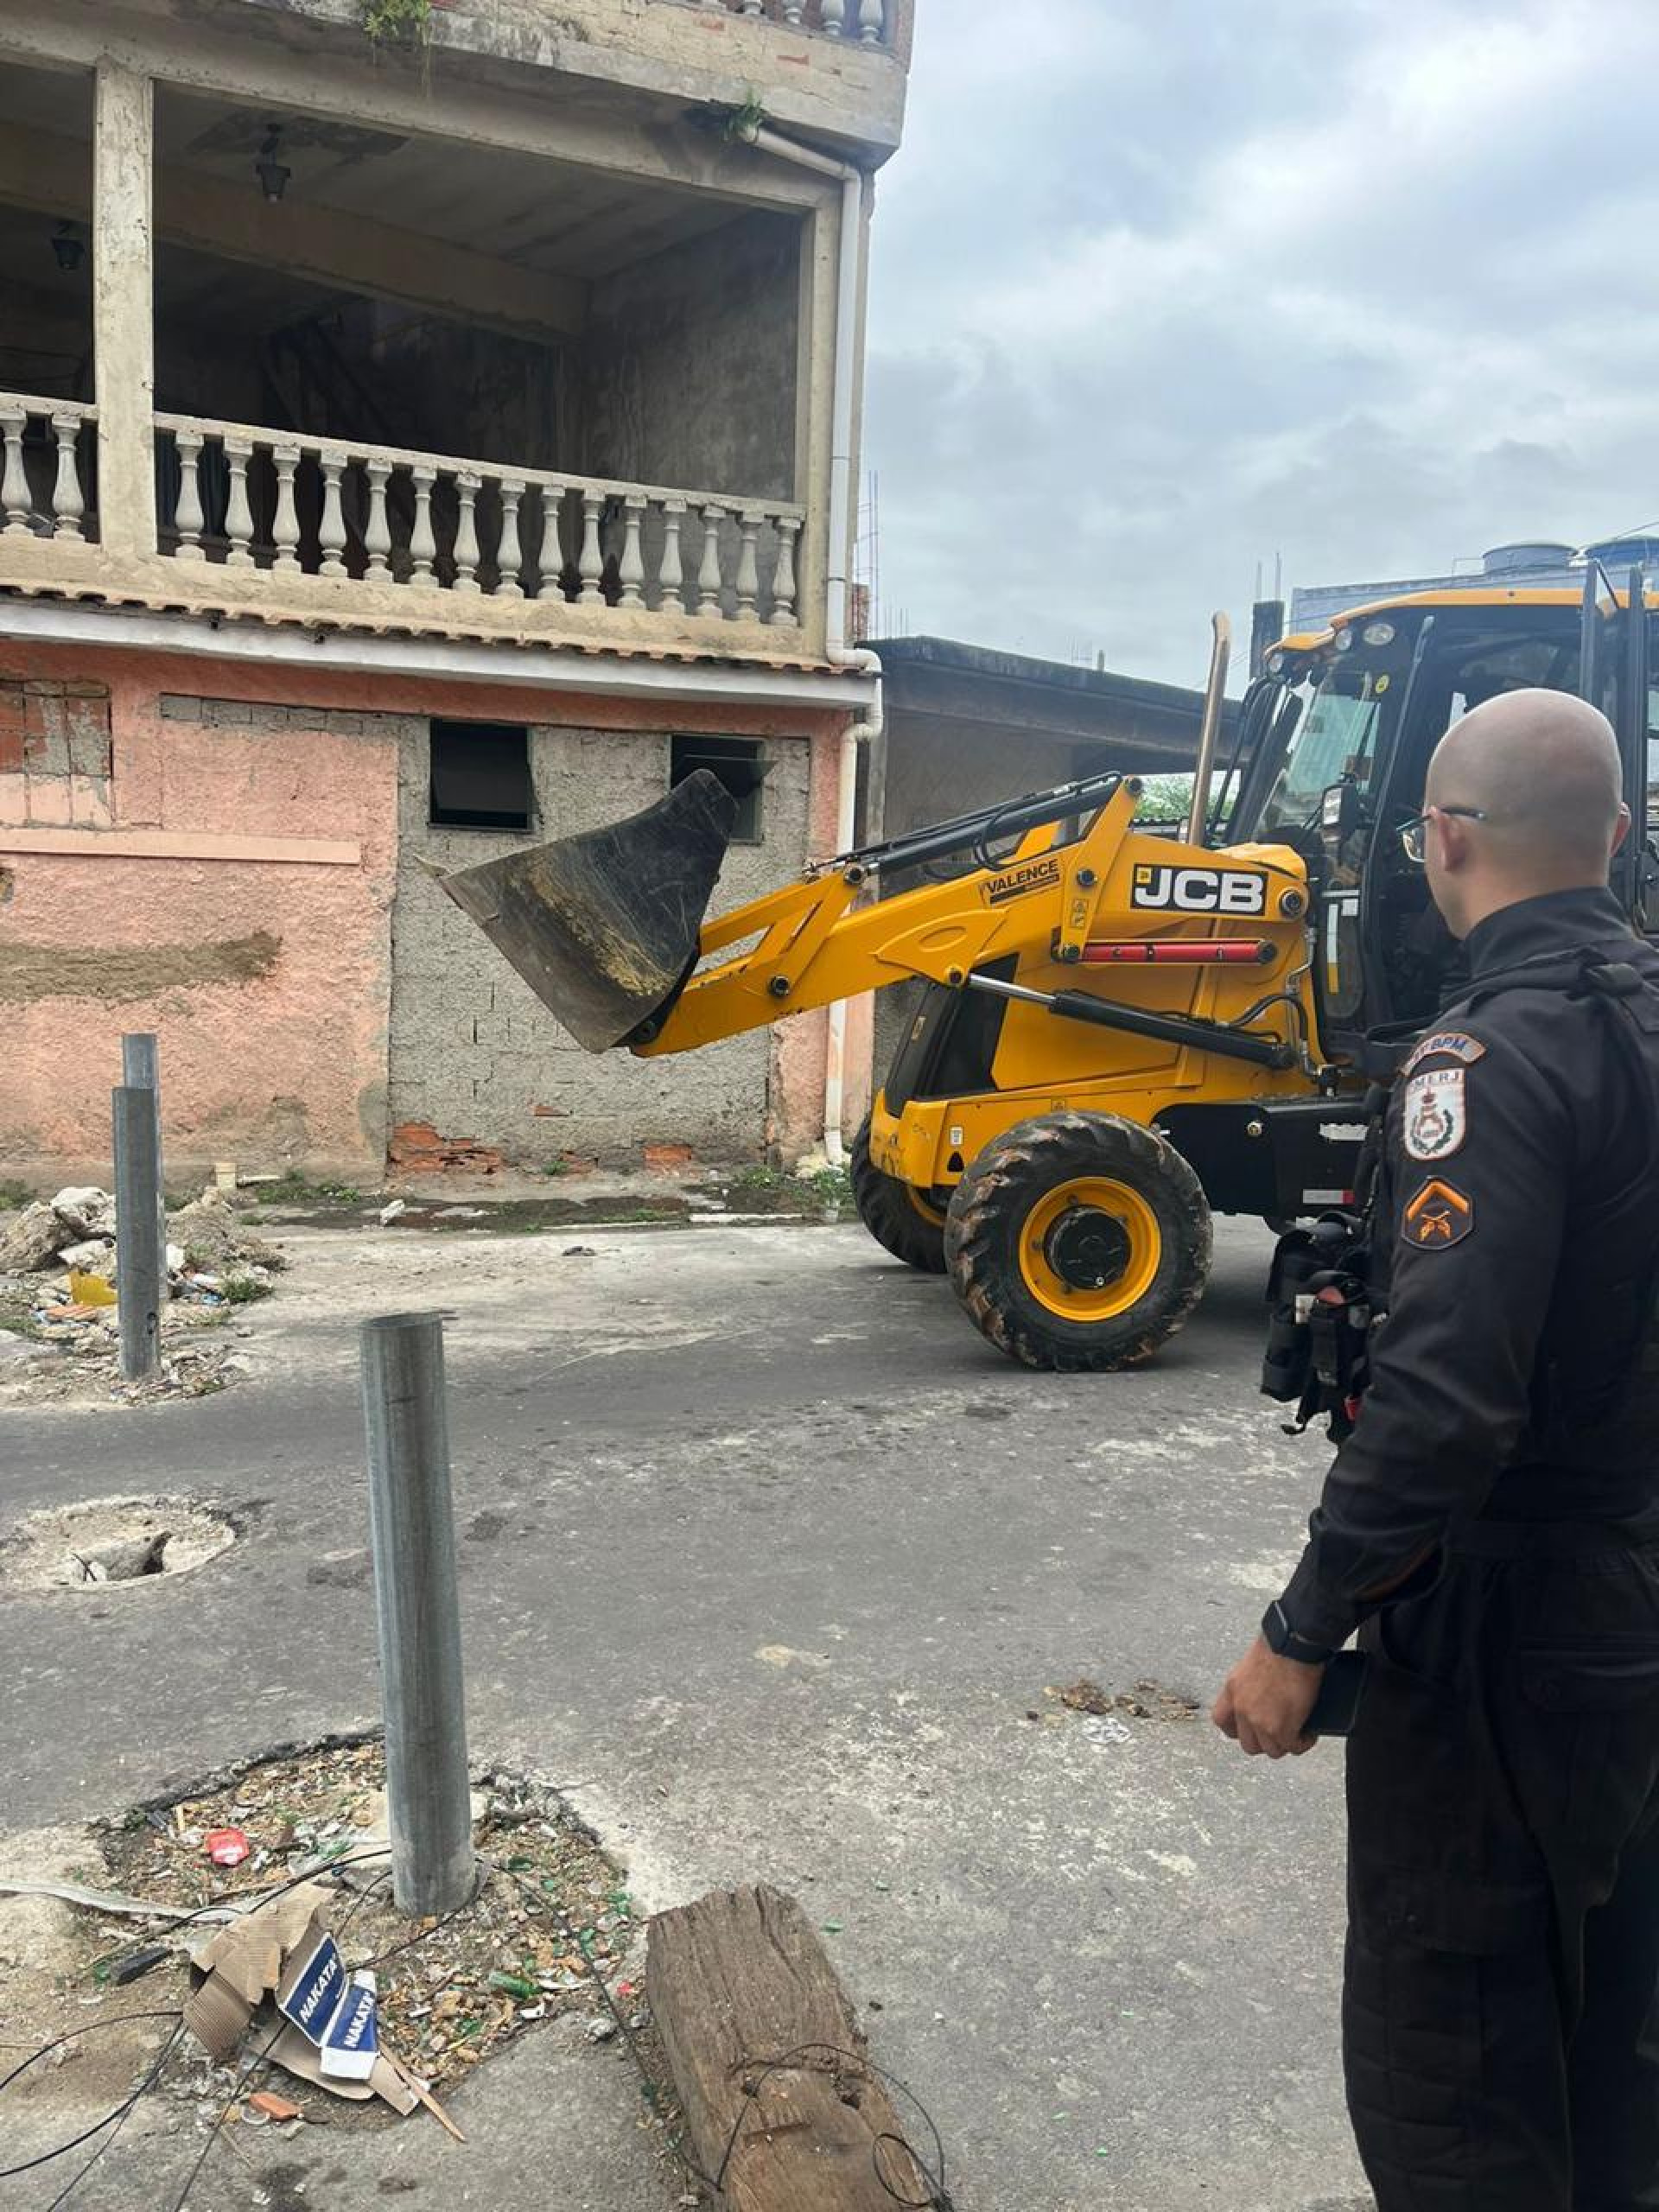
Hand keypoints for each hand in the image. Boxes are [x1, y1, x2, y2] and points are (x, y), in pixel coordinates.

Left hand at [1212, 1636, 1323, 1757]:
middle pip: (1248, 1744)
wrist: (1293, 1646)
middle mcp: (1242, 1709)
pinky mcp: (1282, 1729)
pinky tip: (1309, 1734)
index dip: (1237, 1730)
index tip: (1249, 1730)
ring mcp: (1260, 1722)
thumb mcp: (1251, 1665)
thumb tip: (1262, 1697)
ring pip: (1272, 1750)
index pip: (1222, 1721)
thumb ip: (1250, 1686)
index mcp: (1232, 1690)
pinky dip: (1302, 1743)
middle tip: (1279, 1734)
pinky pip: (1292, 1747)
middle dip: (1265, 1742)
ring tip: (1297, 1734)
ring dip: (1285, 1744)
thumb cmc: (1279, 1646)